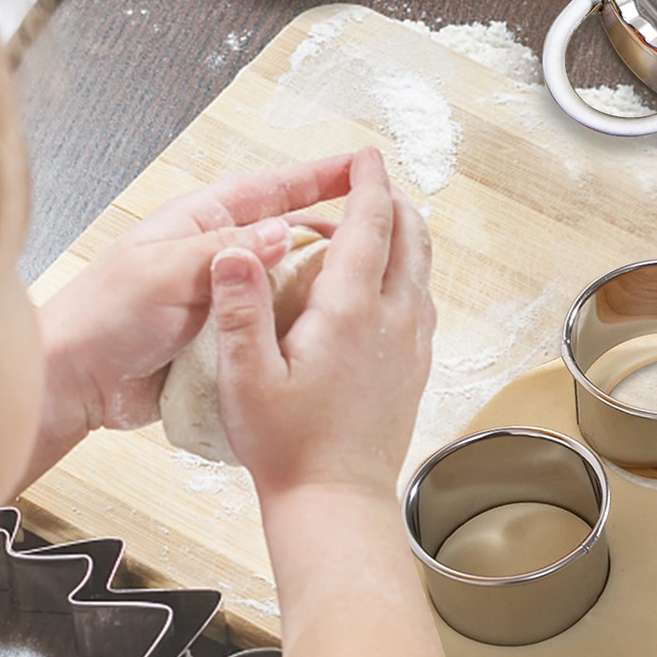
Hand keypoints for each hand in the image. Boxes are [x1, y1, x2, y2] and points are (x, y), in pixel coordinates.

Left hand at [35, 156, 361, 454]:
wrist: (74, 382)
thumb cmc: (101, 317)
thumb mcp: (164, 273)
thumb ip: (224, 253)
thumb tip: (282, 232)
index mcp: (201, 222)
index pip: (273, 188)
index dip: (320, 176)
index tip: (363, 166)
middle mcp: (218, 254)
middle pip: (290, 232)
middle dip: (335, 229)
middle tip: (381, 232)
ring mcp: (225, 296)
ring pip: (289, 280)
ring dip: (323, 282)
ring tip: (366, 286)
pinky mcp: (228, 335)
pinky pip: (276, 322)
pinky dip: (303, 325)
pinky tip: (331, 332)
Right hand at [209, 148, 433, 503]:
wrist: (336, 500)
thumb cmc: (286, 446)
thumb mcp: (245, 376)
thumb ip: (240, 308)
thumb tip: (235, 249)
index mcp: (351, 311)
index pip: (370, 225)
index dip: (368, 183)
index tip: (365, 156)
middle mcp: (394, 319)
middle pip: (410, 237)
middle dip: (393, 201)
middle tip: (371, 182)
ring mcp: (413, 343)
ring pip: (422, 268)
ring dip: (405, 236)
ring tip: (378, 223)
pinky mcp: (417, 366)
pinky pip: (422, 301)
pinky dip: (408, 273)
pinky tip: (385, 284)